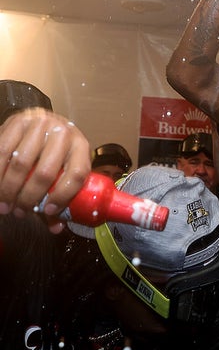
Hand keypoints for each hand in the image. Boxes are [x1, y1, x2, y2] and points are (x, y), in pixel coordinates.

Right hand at [0, 108, 89, 231]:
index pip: (76, 175)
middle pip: (45, 173)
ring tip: (5, 205)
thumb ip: (60, 197)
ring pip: (20, 164)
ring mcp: (40, 125)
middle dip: (29, 198)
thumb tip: (55, 228)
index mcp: (81, 147)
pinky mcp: (18, 121)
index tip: (47, 211)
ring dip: (9, 190)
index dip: (62, 197)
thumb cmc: (55, 153)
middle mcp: (63, 133)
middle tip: (19, 212)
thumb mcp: (64, 169)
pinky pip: (2, 152)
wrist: (41, 122)